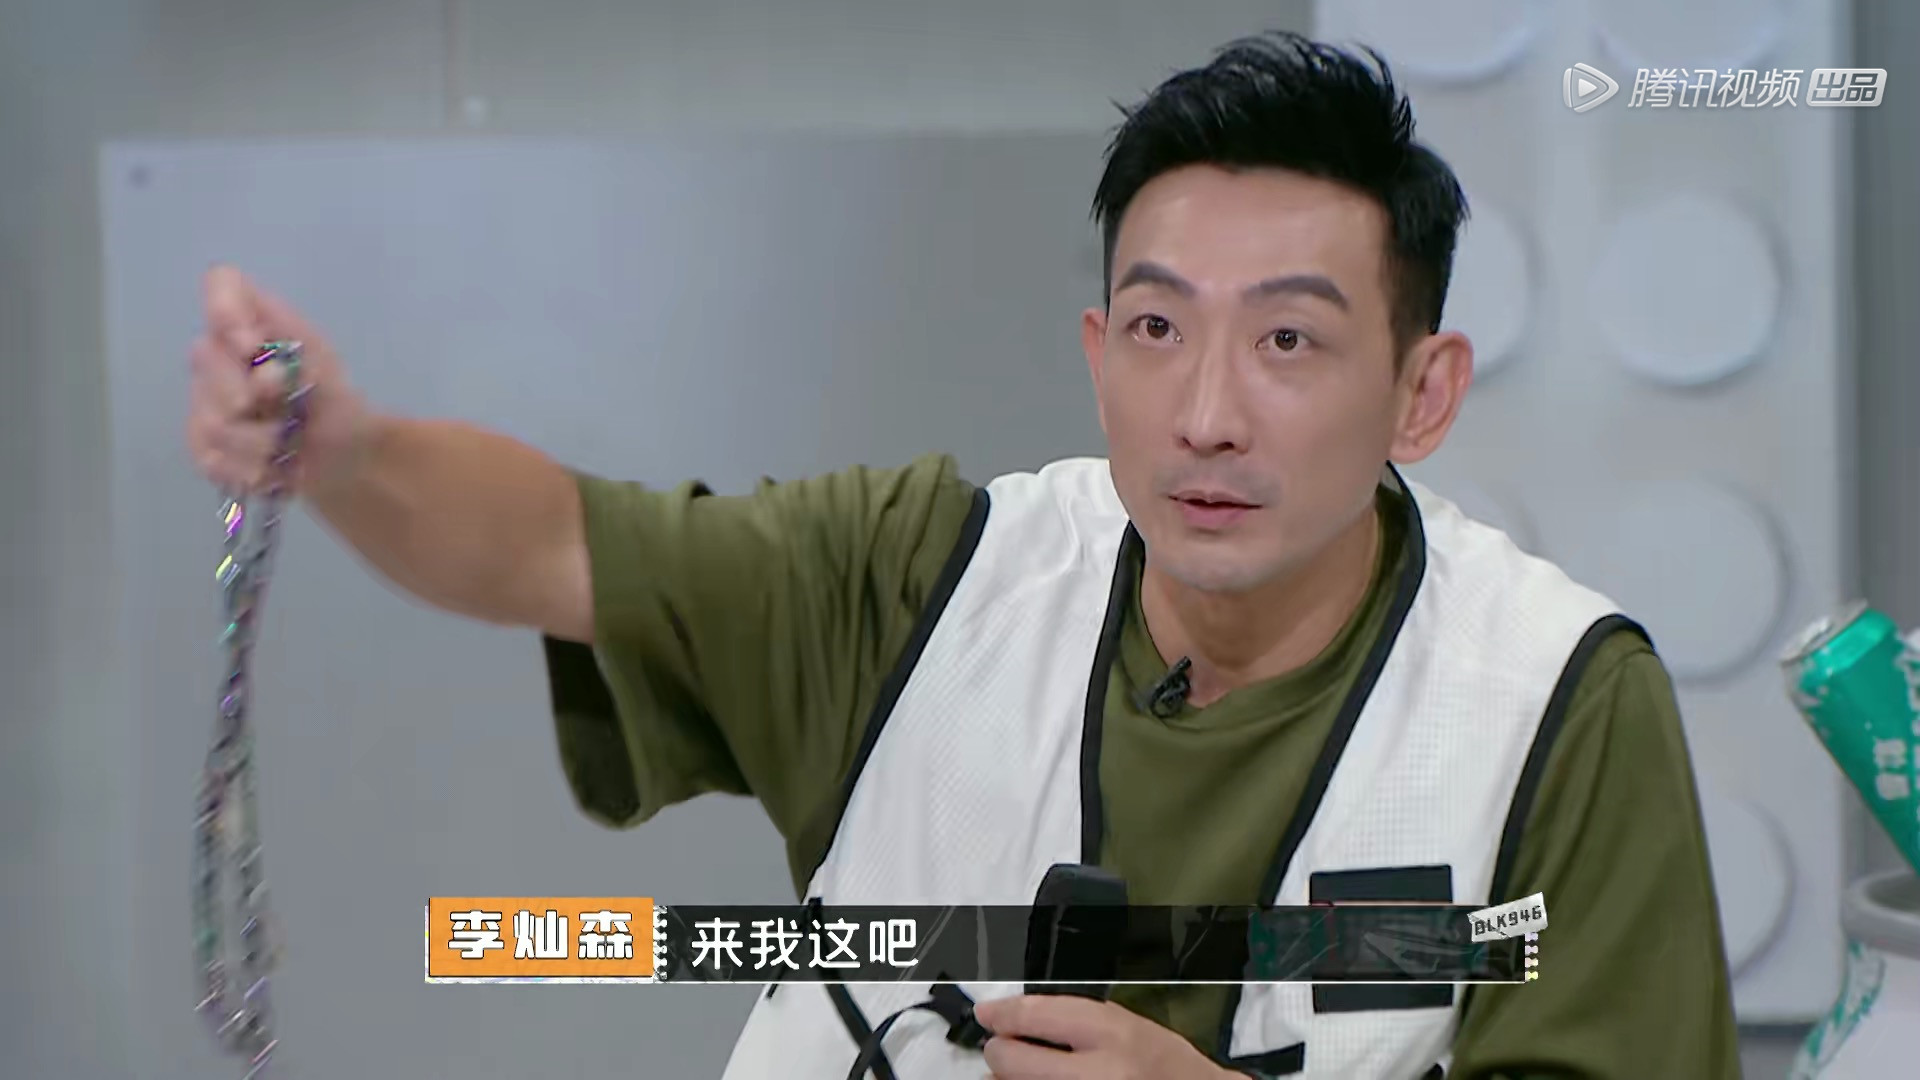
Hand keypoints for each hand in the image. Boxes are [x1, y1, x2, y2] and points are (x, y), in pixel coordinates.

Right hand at [187, 265, 366, 495]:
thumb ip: (292, 344)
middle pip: (204, 356)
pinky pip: (210, 456)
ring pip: (211, 417)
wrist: (340, 458)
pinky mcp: (202, 445)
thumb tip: (252, 345)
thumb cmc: (332, 401)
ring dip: (260, 439)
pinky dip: (249, 467)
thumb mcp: (325, 365)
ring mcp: (204, 399)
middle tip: (283, 406)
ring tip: (288, 445)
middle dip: (249, 389)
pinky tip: (272, 469)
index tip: (252, 346)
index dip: (226, 311)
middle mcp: (218, 354)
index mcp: (251, 322)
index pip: (221, 285)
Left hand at [971, 995, 1238, 1079]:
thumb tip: (1013, 1024)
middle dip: (1001, 1052)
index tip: (988, 1015)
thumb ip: (1072, 1022)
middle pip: (1010, 1059)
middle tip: (1006, 1050)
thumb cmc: (1165, 1066)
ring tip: (1024, 1073)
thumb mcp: (1127, 1026)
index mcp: (1111, 1034)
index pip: (1036, 1015)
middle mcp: (1095, 1074)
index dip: (1002, 1014)